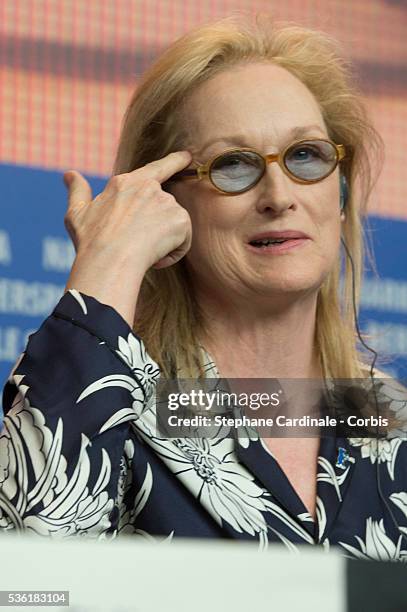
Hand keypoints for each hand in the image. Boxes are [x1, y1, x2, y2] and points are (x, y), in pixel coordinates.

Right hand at [63, 150, 192, 272]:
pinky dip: (173, 253)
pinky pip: (183, 241)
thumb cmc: (91, 243)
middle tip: (137, 246)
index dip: (174, 161)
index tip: (187, 156)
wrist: (109, 261)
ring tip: (142, 253)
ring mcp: (166, 202)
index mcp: (125, 183)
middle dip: (157, 227)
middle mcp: (148, 187)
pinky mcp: (180, 219)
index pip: (156, 169)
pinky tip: (155, 259)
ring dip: (163, 241)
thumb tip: (69, 174)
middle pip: (164, 209)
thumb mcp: (77, 214)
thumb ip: (77, 191)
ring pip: (173, 225)